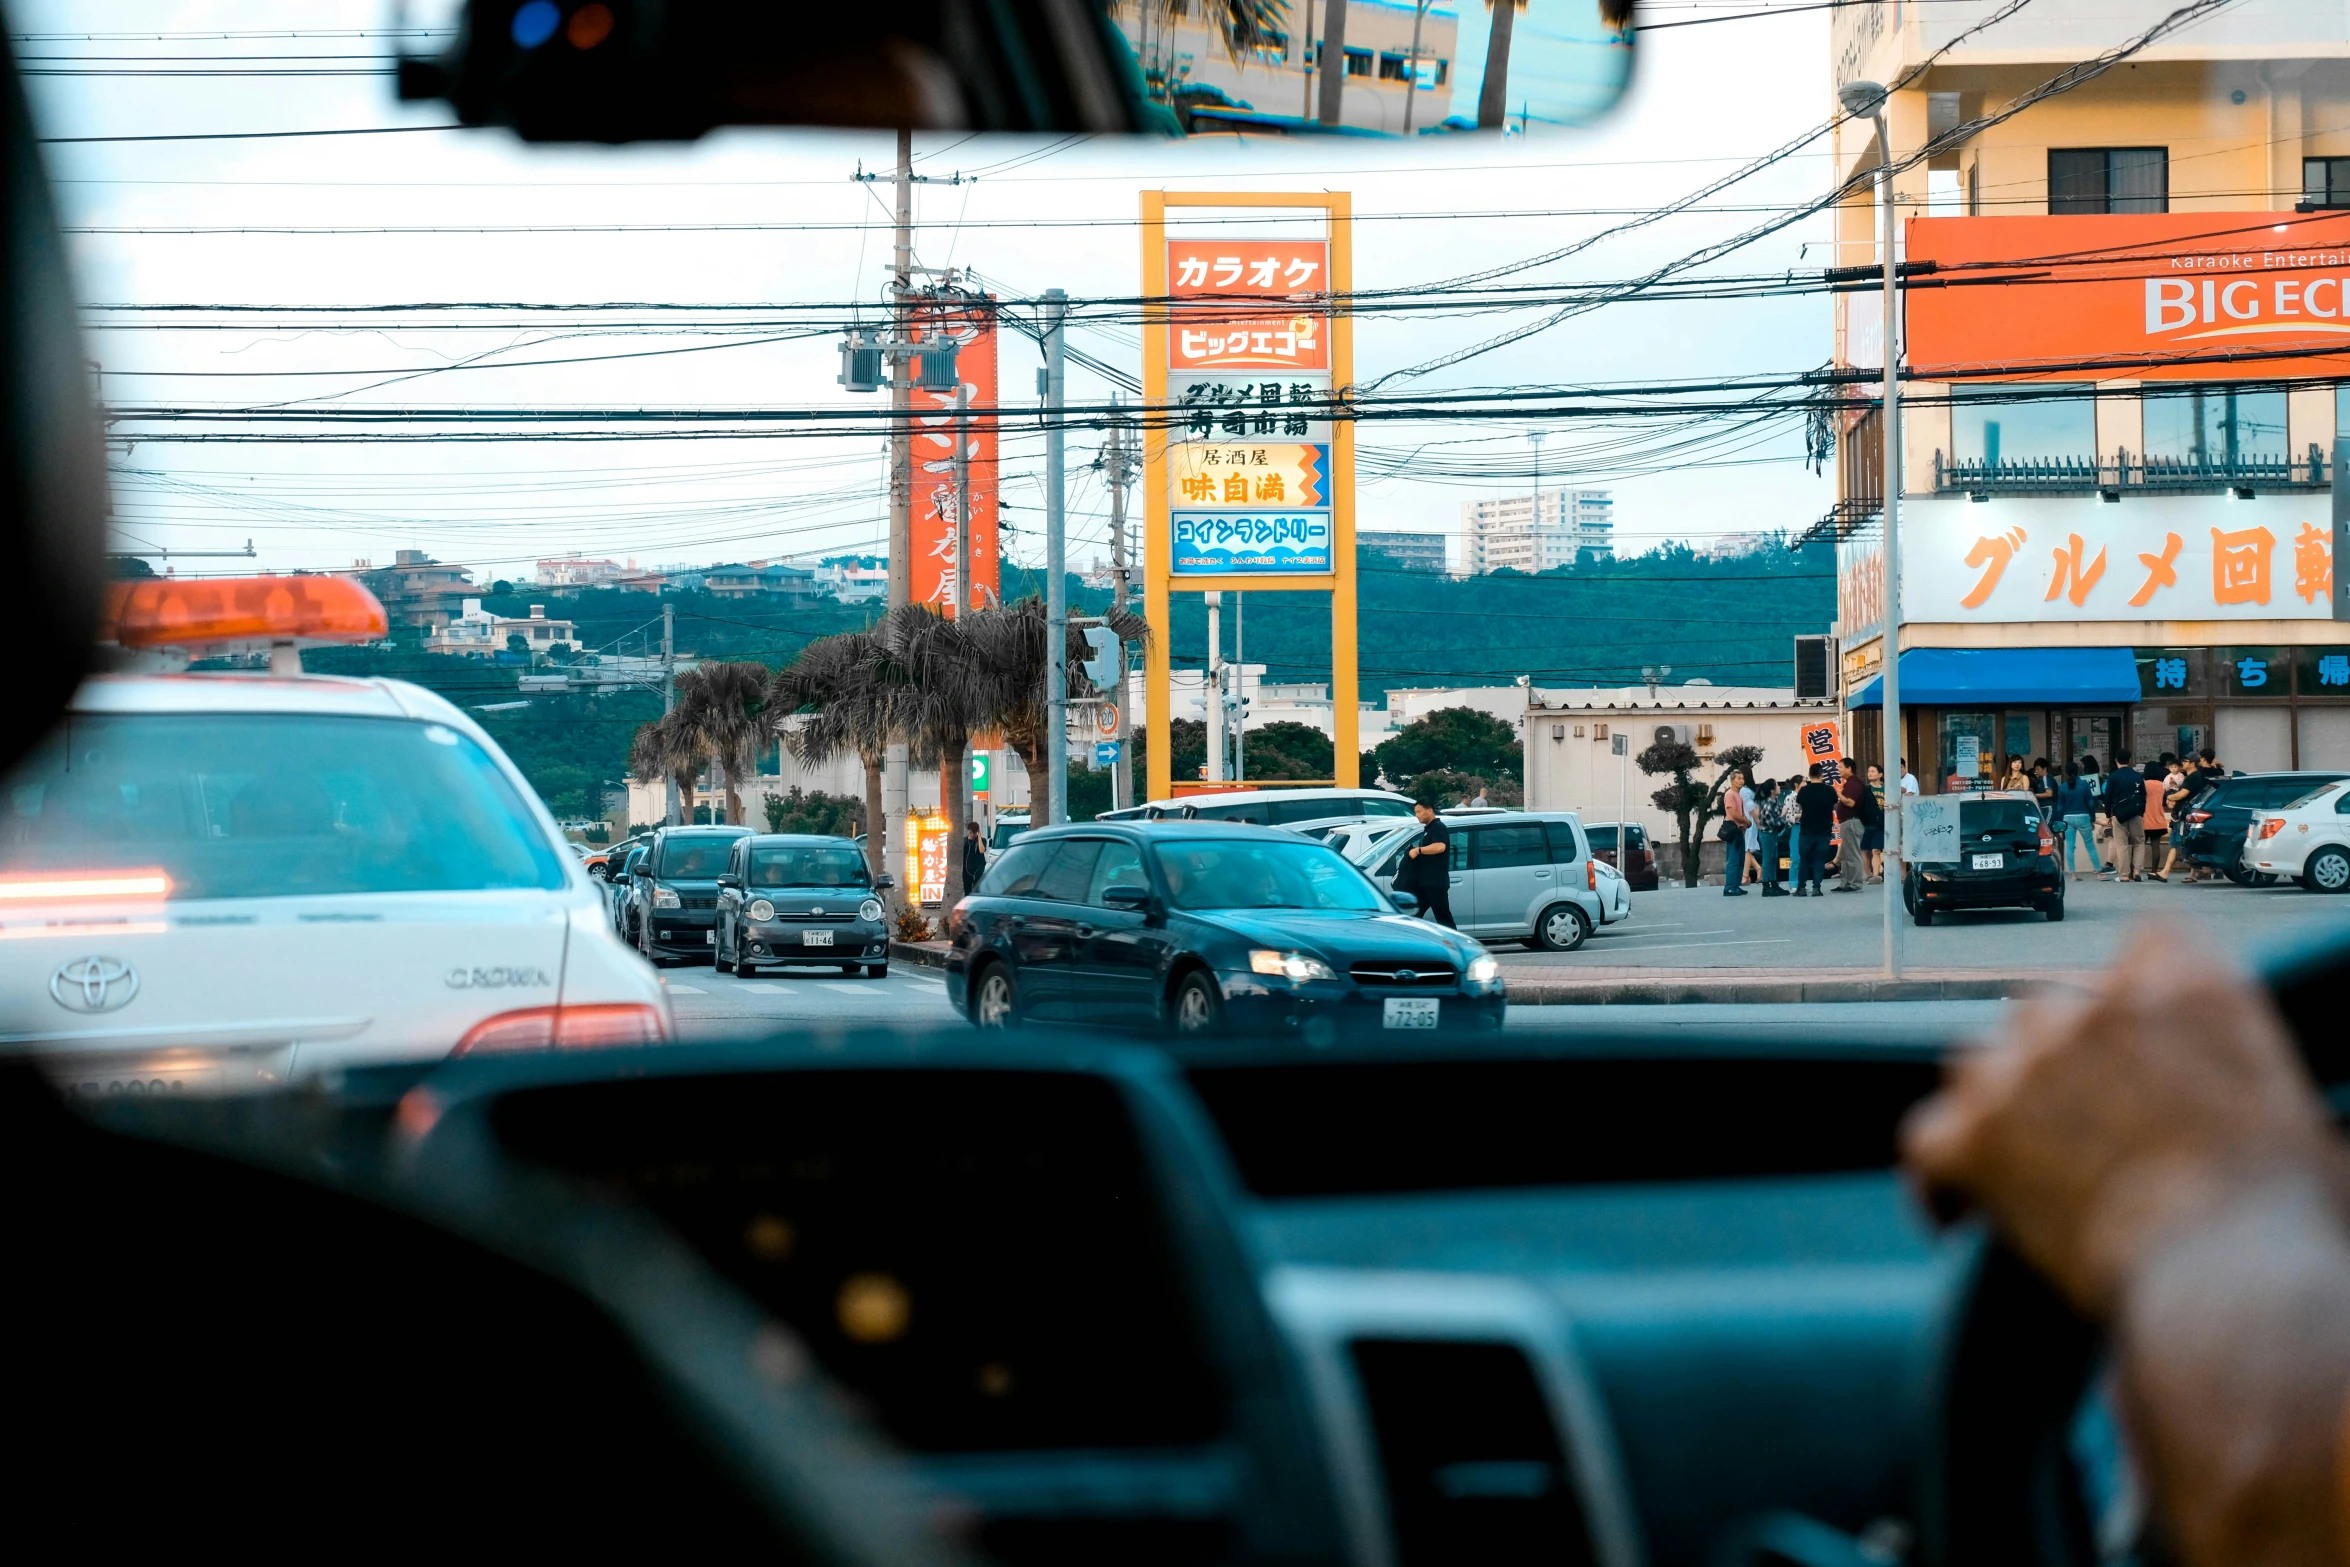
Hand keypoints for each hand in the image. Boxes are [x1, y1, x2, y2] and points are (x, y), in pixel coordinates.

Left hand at [1900, 927, 2341, 1317]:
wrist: (2236, 1278)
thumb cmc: (2288, 1216)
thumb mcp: (2293, 1116)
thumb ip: (2241, 1076)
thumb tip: (2236, 1108)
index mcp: (2192, 990)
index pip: (2148, 944)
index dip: (2138, 990)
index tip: (2137, 1031)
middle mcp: (2097, 1010)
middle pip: (2045, 1007)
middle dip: (2055, 1058)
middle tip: (2079, 1122)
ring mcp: (2024, 1067)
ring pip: (1975, 1061)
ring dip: (1992, 1103)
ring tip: (2019, 1165)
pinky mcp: (1972, 1135)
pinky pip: (1924, 1141)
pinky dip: (1936, 1181)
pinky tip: (1953, 1216)